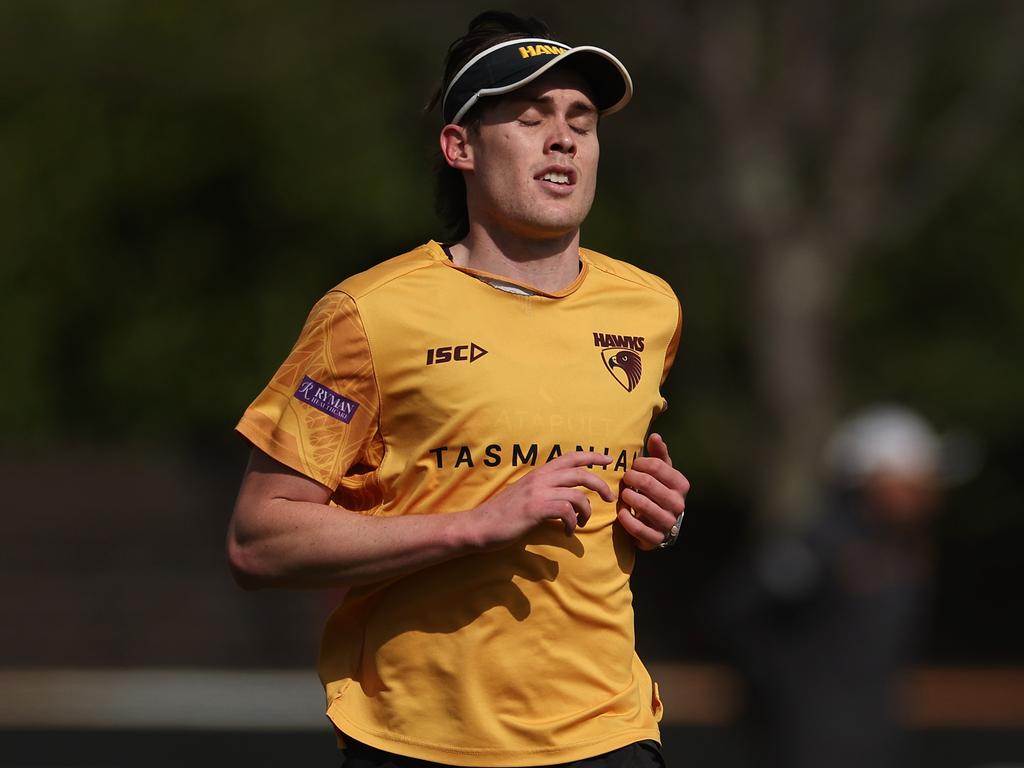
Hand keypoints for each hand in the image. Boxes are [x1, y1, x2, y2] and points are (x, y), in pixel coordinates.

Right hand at [472, 451, 614, 545]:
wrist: (479, 525)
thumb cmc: (502, 514)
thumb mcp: (525, 494)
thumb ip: (543, 490)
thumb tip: (565, 495)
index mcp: (538, 473)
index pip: (570, 456)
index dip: (591, 456)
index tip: (608, 459)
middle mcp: (540, 478)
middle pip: (580, 473)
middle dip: (600, 484)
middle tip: (609, 497)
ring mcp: (537, 493)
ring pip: (577, 495)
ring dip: (586, 511)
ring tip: (581, 522)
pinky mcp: (536, 509)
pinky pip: (567, 512)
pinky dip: (572, 524)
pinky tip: (567, 532)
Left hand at [617, 433, 689, 549]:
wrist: (660, 523)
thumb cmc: (659, 490)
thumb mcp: (662, 471)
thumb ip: (658, 453)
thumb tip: (655, 435)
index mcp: (681, 484)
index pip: (656, 466)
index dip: (639, 464)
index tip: (633, 466)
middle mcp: (678, 504)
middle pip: (648, 483)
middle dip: (631, 478)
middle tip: (625, 478)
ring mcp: (668, 522)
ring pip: (643, 505)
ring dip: (627, 497)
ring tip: (624, 494)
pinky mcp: (656, 538)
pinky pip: (637, 527)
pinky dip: (626, 518)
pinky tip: (622, 512)